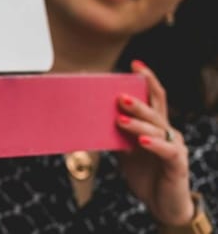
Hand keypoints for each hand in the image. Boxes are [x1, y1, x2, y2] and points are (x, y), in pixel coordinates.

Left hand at [115, 60, 193, 225]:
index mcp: (156, 126)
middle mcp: (168, 132)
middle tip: (118, 96)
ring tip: (120, 119)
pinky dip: (154, 144)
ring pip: (158, 128)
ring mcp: (175, 146)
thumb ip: (116, 136)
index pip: (155, 97)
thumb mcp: (125, 153)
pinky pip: (167, 150)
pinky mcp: (178, 163)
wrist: (162, 204)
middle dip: (137, 101)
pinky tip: (141, 141)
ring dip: (138, 122)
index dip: (147, 80)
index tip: (135, 64)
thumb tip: (91, 121)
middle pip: (155, 110)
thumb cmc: (145, 174)